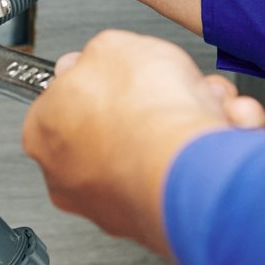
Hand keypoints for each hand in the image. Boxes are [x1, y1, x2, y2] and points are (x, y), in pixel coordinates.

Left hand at [23, 30, 264, 255]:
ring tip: (207, 105)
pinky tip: (220, 130)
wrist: (186, 166)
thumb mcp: (113, 45)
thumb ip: (99, 52)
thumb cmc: (144, 112)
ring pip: (158, 149)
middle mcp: (69, 176)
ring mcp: (111, 203)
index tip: (123, 70)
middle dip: (157, 100)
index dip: (104, 75)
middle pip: (119, 124)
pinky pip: (185, 174)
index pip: (67, 96)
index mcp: (44, 130)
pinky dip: (209, 150)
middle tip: (174, 86)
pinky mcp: (155, 219)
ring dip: (190, 121)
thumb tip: (100, 59)